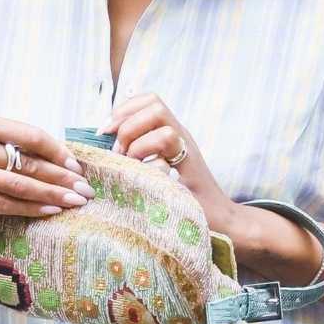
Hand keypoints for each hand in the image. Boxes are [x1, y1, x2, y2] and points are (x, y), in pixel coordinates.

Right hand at [0, 116, 90, 219]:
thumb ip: (9, 137)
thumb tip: (55, 155)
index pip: (30, 136)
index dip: (58, 152)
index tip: (77, 166)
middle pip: (28, 164)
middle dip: (62, 178)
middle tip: (86, 189)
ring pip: (18, 187)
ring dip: (51, 196)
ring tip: (75, 202)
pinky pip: (3, 205)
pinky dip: (30, 209)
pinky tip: (50, 210)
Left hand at [111, 93, 318, 275]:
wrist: (219, 223)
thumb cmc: (181, 205)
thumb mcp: (154, 176)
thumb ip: (137, 160)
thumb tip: (105, 151)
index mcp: (170, 135)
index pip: (147, 101)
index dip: (122, 110)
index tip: (104, 132)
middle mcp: (181, 136)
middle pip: (153, 103)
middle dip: (126, 122)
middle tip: (117, 150)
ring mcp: (188, 149)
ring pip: (159, 118)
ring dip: (136, 138)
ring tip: (130, 161)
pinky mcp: (191, 165)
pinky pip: (167, 140)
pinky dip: (146, 152)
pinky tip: (143, 172)